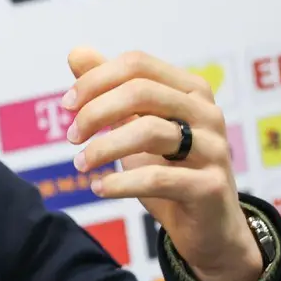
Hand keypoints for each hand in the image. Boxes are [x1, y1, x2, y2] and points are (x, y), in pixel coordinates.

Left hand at [63, 47, 264, 280]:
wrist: (208, 228)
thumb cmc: (169, 170)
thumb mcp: (136, 127)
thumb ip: (110, 90)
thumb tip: (75, 52)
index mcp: (191, 90)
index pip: (137, 64)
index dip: (95, 80)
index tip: (67, 105)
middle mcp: (207, 113)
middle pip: (141, 92)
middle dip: (96, 112)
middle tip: (71, 136)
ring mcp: (213, 149)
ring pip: (149, 131)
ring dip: (104, 147)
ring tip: (80, 164)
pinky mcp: (209, 187)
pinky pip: (156, 178)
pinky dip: (119, 182)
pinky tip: (98, 188)